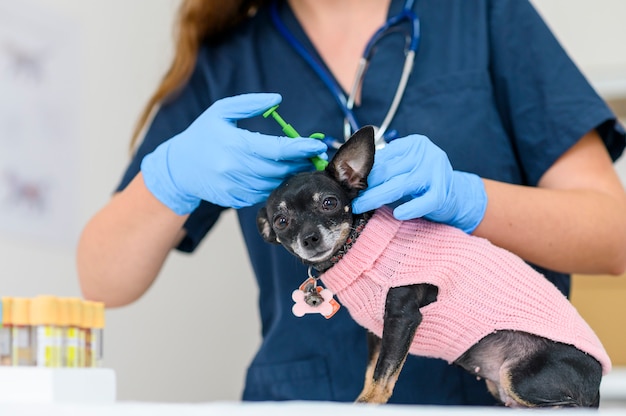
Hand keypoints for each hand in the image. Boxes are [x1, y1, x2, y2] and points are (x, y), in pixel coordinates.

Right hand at [141, 93, 326, 213]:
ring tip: (300, 162)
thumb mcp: (221, 111)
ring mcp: (235, 187)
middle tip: (314, 154)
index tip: (318, 145)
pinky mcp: (236, 200)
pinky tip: (280, 173)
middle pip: (280, 168)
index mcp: (234, 144)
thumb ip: (250, 103)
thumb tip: (277, 100)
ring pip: (274, 183)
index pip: (277, 149)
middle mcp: (235, 169)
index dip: (301, 148)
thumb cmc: (202, 135)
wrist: (178, 168)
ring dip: (290, 174)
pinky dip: (275, 184)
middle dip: (300, 162)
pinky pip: (264, 193)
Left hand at [352, 134, 486, 232]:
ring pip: (400, 185)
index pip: (382, 157)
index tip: (346, 185)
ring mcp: (436, 170)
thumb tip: (349, 176)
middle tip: (349, 198)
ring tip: (361, 207)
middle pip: (388, 170)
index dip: (362, 173)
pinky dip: (410, 208)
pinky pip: (424, 201)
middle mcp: (425, 152)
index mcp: (412, 143)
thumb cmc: (421, 185)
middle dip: (366, 186)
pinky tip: (398, 214)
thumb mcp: (402, 170)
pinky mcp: (444, 190)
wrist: (457, 196)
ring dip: (377, 197)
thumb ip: (383, 169)